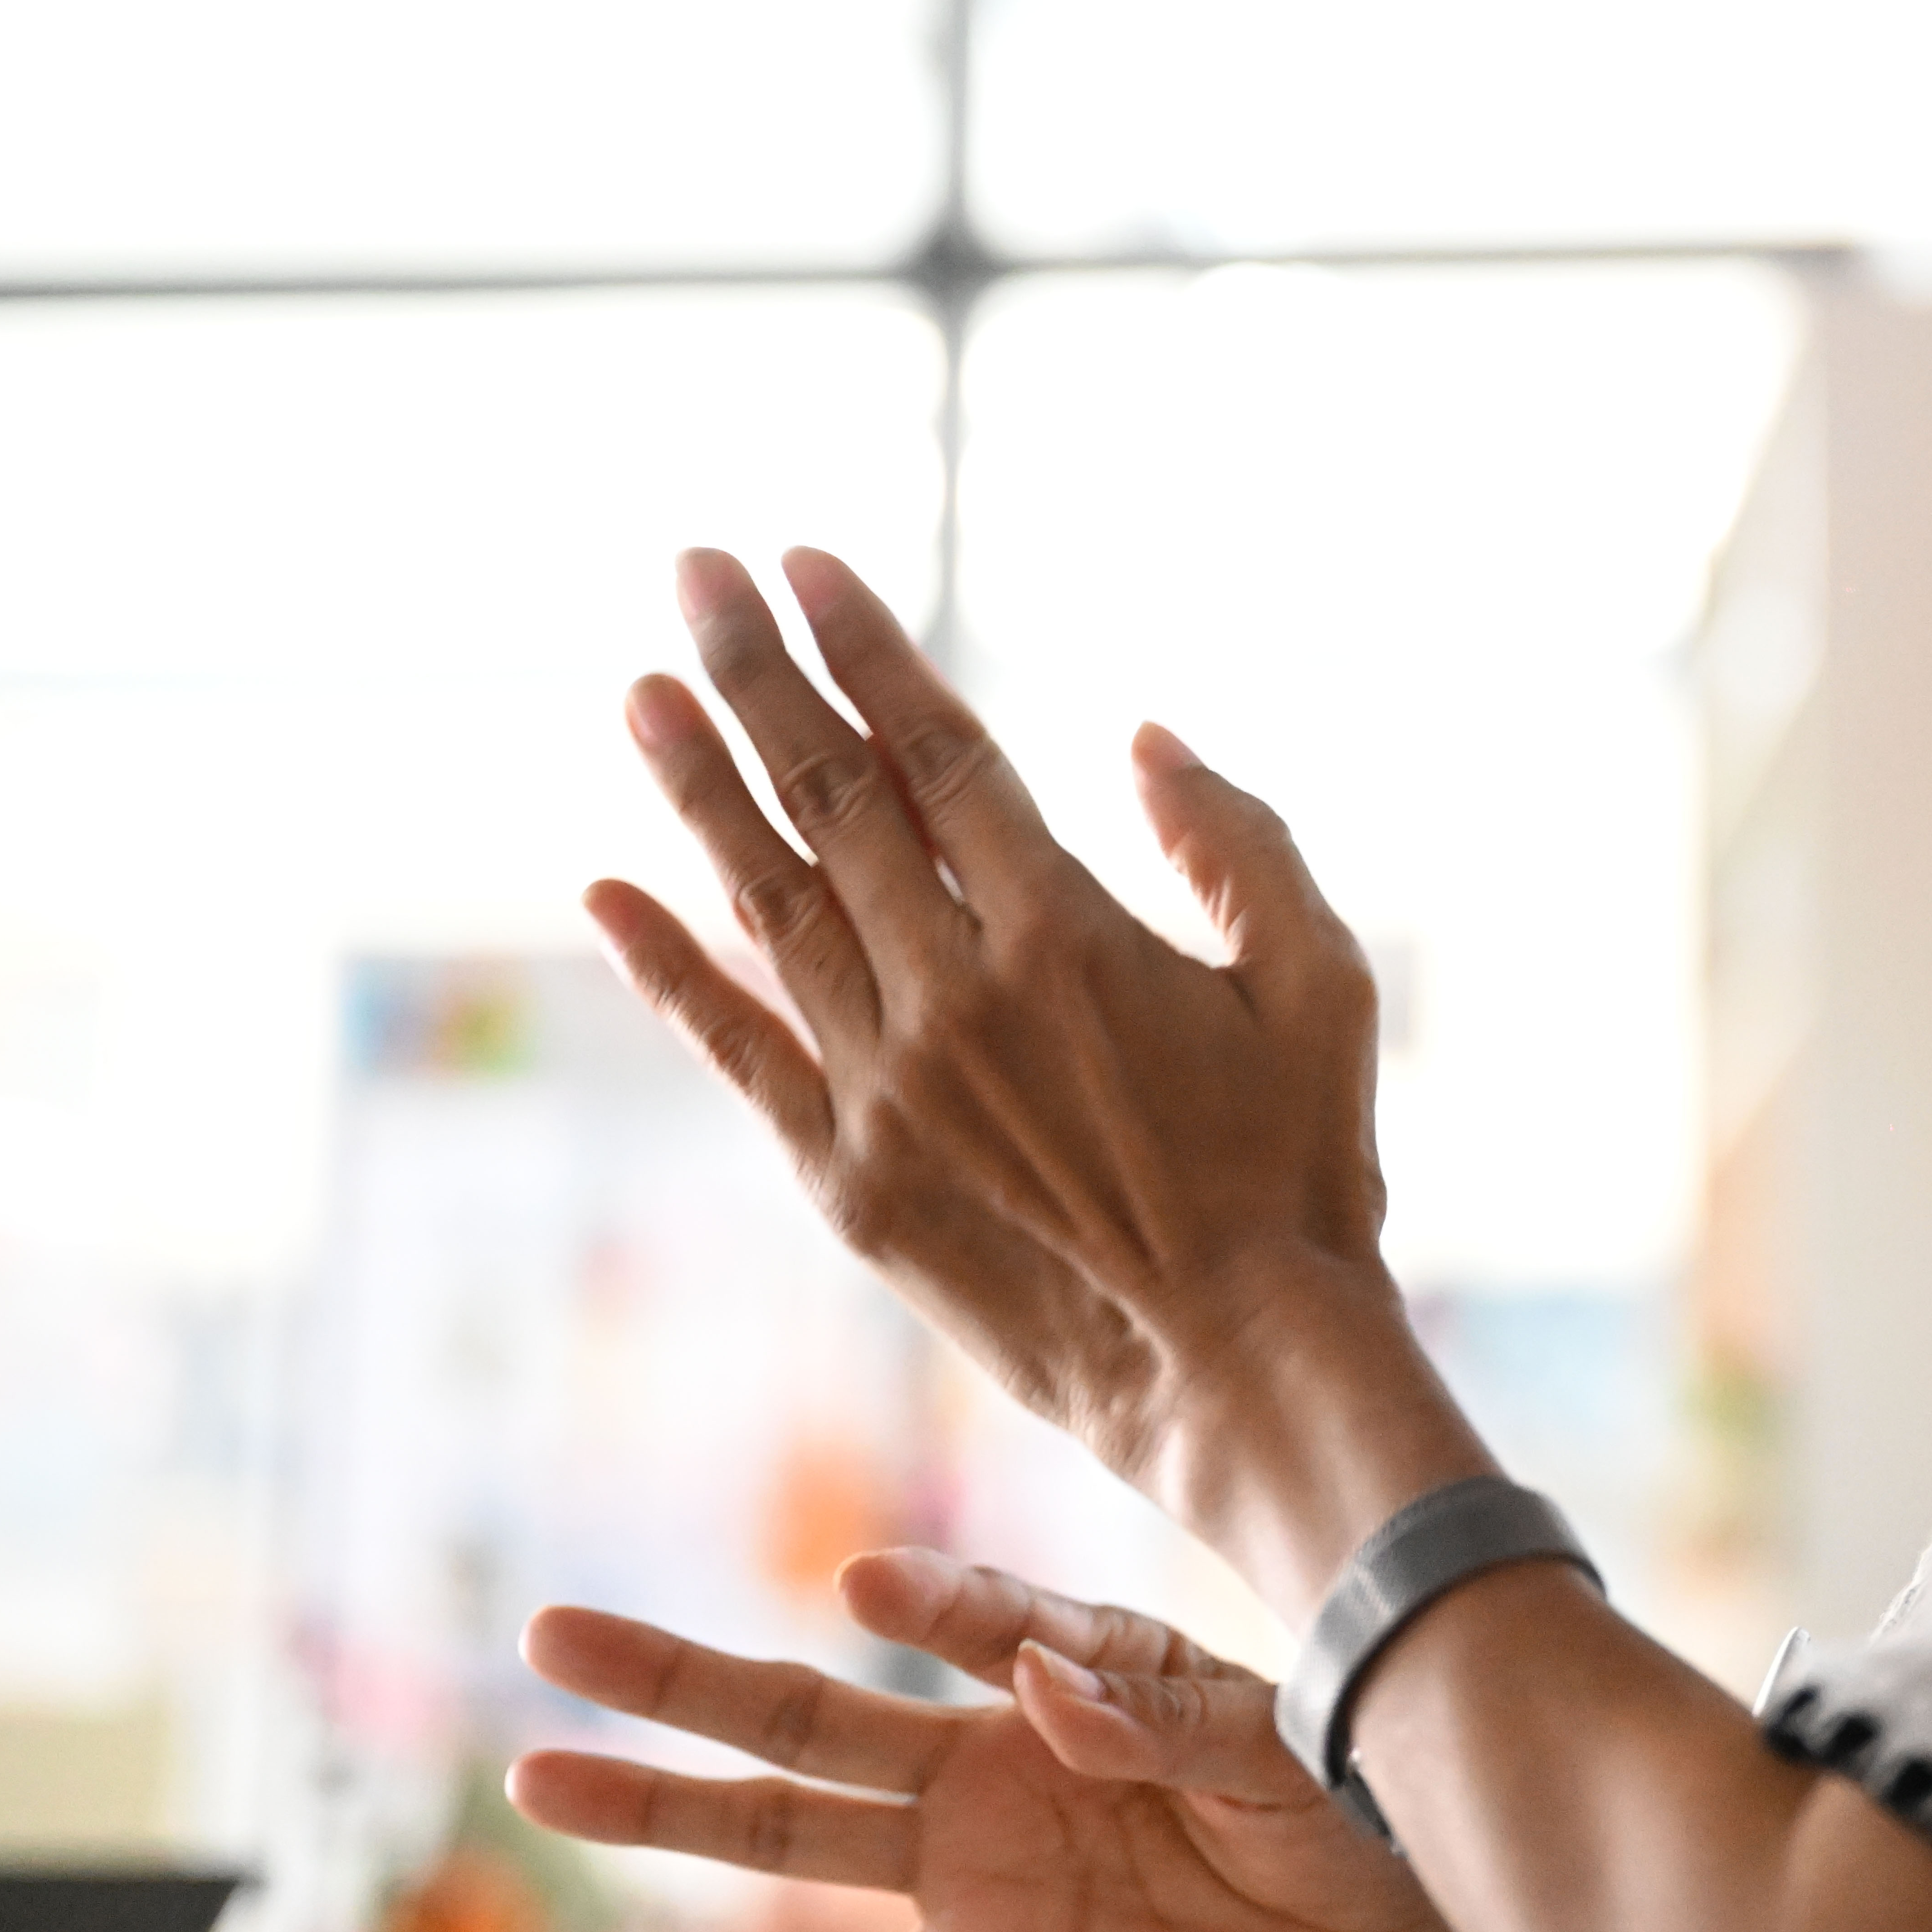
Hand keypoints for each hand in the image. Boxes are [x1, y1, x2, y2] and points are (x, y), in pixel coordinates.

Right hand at [512, 1549, 1536, 1931]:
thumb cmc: (1357, 1822)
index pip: (982, 1621)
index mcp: (1084, 1675)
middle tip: (555, 1633)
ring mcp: (977, 1867)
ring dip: (669, 1807)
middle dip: (685, 1676)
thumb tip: (1043, 1682)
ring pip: (792, 1831)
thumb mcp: (1285, 1755)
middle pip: (817, 1711)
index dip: (930, 1603)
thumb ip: (1165, 1721)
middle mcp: (1002, 1758)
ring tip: (545, 1776)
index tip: (870, 1586)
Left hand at [586, 548, 1487, 1610]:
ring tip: (642, 693)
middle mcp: (956, 996)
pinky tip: (609, 897)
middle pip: (831, 800)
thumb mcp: (1322, 982)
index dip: (864, 649)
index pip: (934, 752)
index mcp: (1067, 934)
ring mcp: (889, 1089)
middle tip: (694, 575)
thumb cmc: (1301, 1168)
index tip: (803, 564)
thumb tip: (1143, 741)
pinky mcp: (852, 1177)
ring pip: (767, 904)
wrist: (1238, 1366)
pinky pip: (736, 1051)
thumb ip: (1240, 843)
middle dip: (757, 675)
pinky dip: (667, 970)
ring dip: (698, 790)